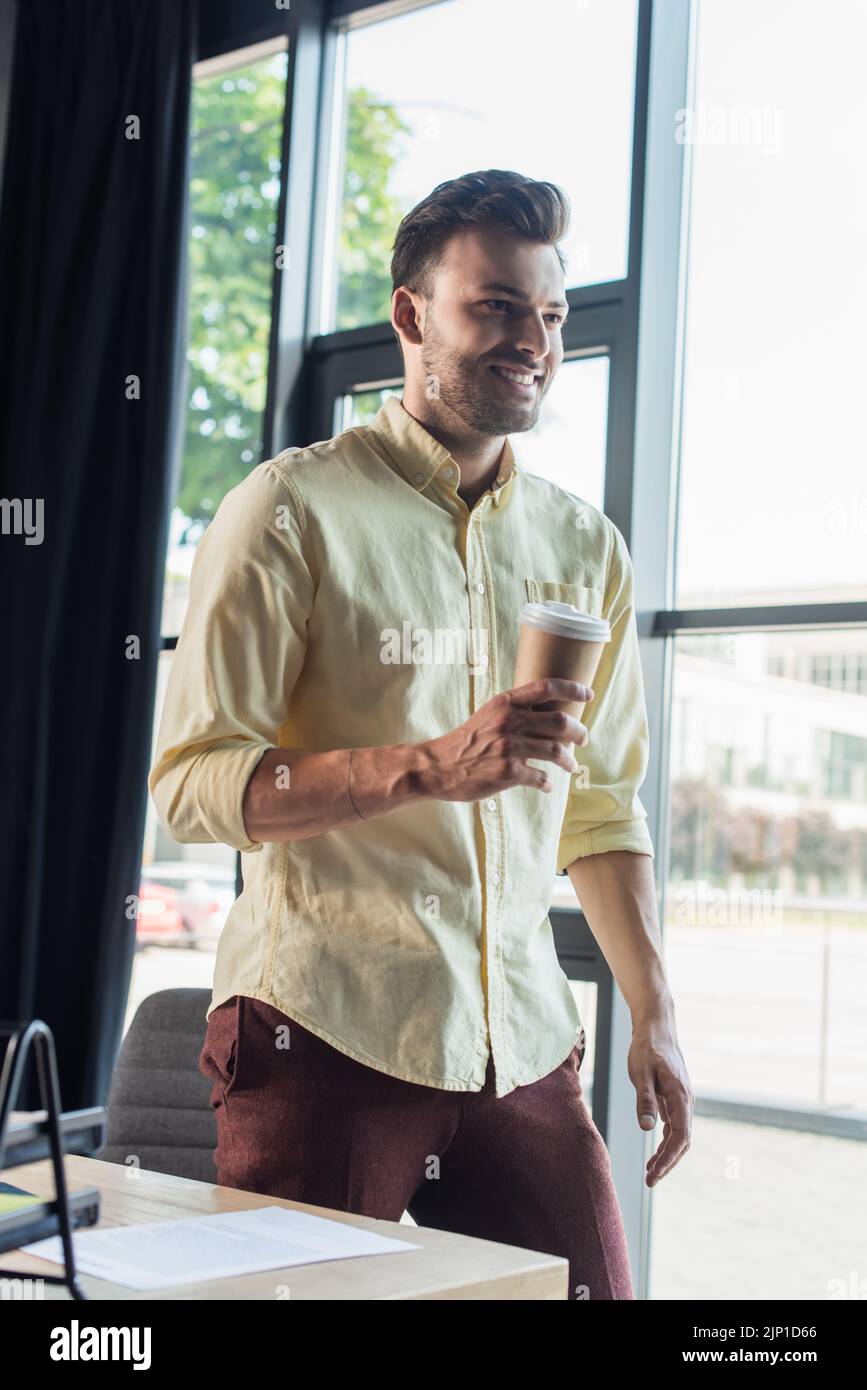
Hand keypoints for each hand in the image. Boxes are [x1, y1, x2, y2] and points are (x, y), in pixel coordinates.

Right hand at [418, 678, 593, 802]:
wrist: (438, 766)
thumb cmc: (465, 741)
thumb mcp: (488, 715)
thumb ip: (514, 711)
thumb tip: (547, 715)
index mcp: (505, 703)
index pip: (546, 687)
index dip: (572, 688)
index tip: (588, 695)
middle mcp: (510, 721)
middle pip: (561, 721)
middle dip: (579, 732)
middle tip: (583, 739)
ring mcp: (510, 747)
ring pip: (556, 751)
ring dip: (568, 761)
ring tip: (570, 766)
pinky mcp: (509, 772)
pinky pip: (541, 777)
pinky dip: (547, 782)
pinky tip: (546, 784)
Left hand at [628, 1017, 692, 1186]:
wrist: (657, 1027)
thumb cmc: (647, 1048)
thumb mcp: (641, 1072)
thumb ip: (645, 1100)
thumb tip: (647, 1129)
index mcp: (680, 1096)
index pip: (680, 1136)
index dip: (668, 1158)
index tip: (654, 1174)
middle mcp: (686, 1100)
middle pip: (682, 1140)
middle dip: (668, 1162)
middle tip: (650, 1180)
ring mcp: (682, 1099)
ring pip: (679, 1135)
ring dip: (667, 1154)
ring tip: (650, 1172)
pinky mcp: (676, 1097)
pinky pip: (675, 1125)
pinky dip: (666, 1141)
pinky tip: (656, 1152)